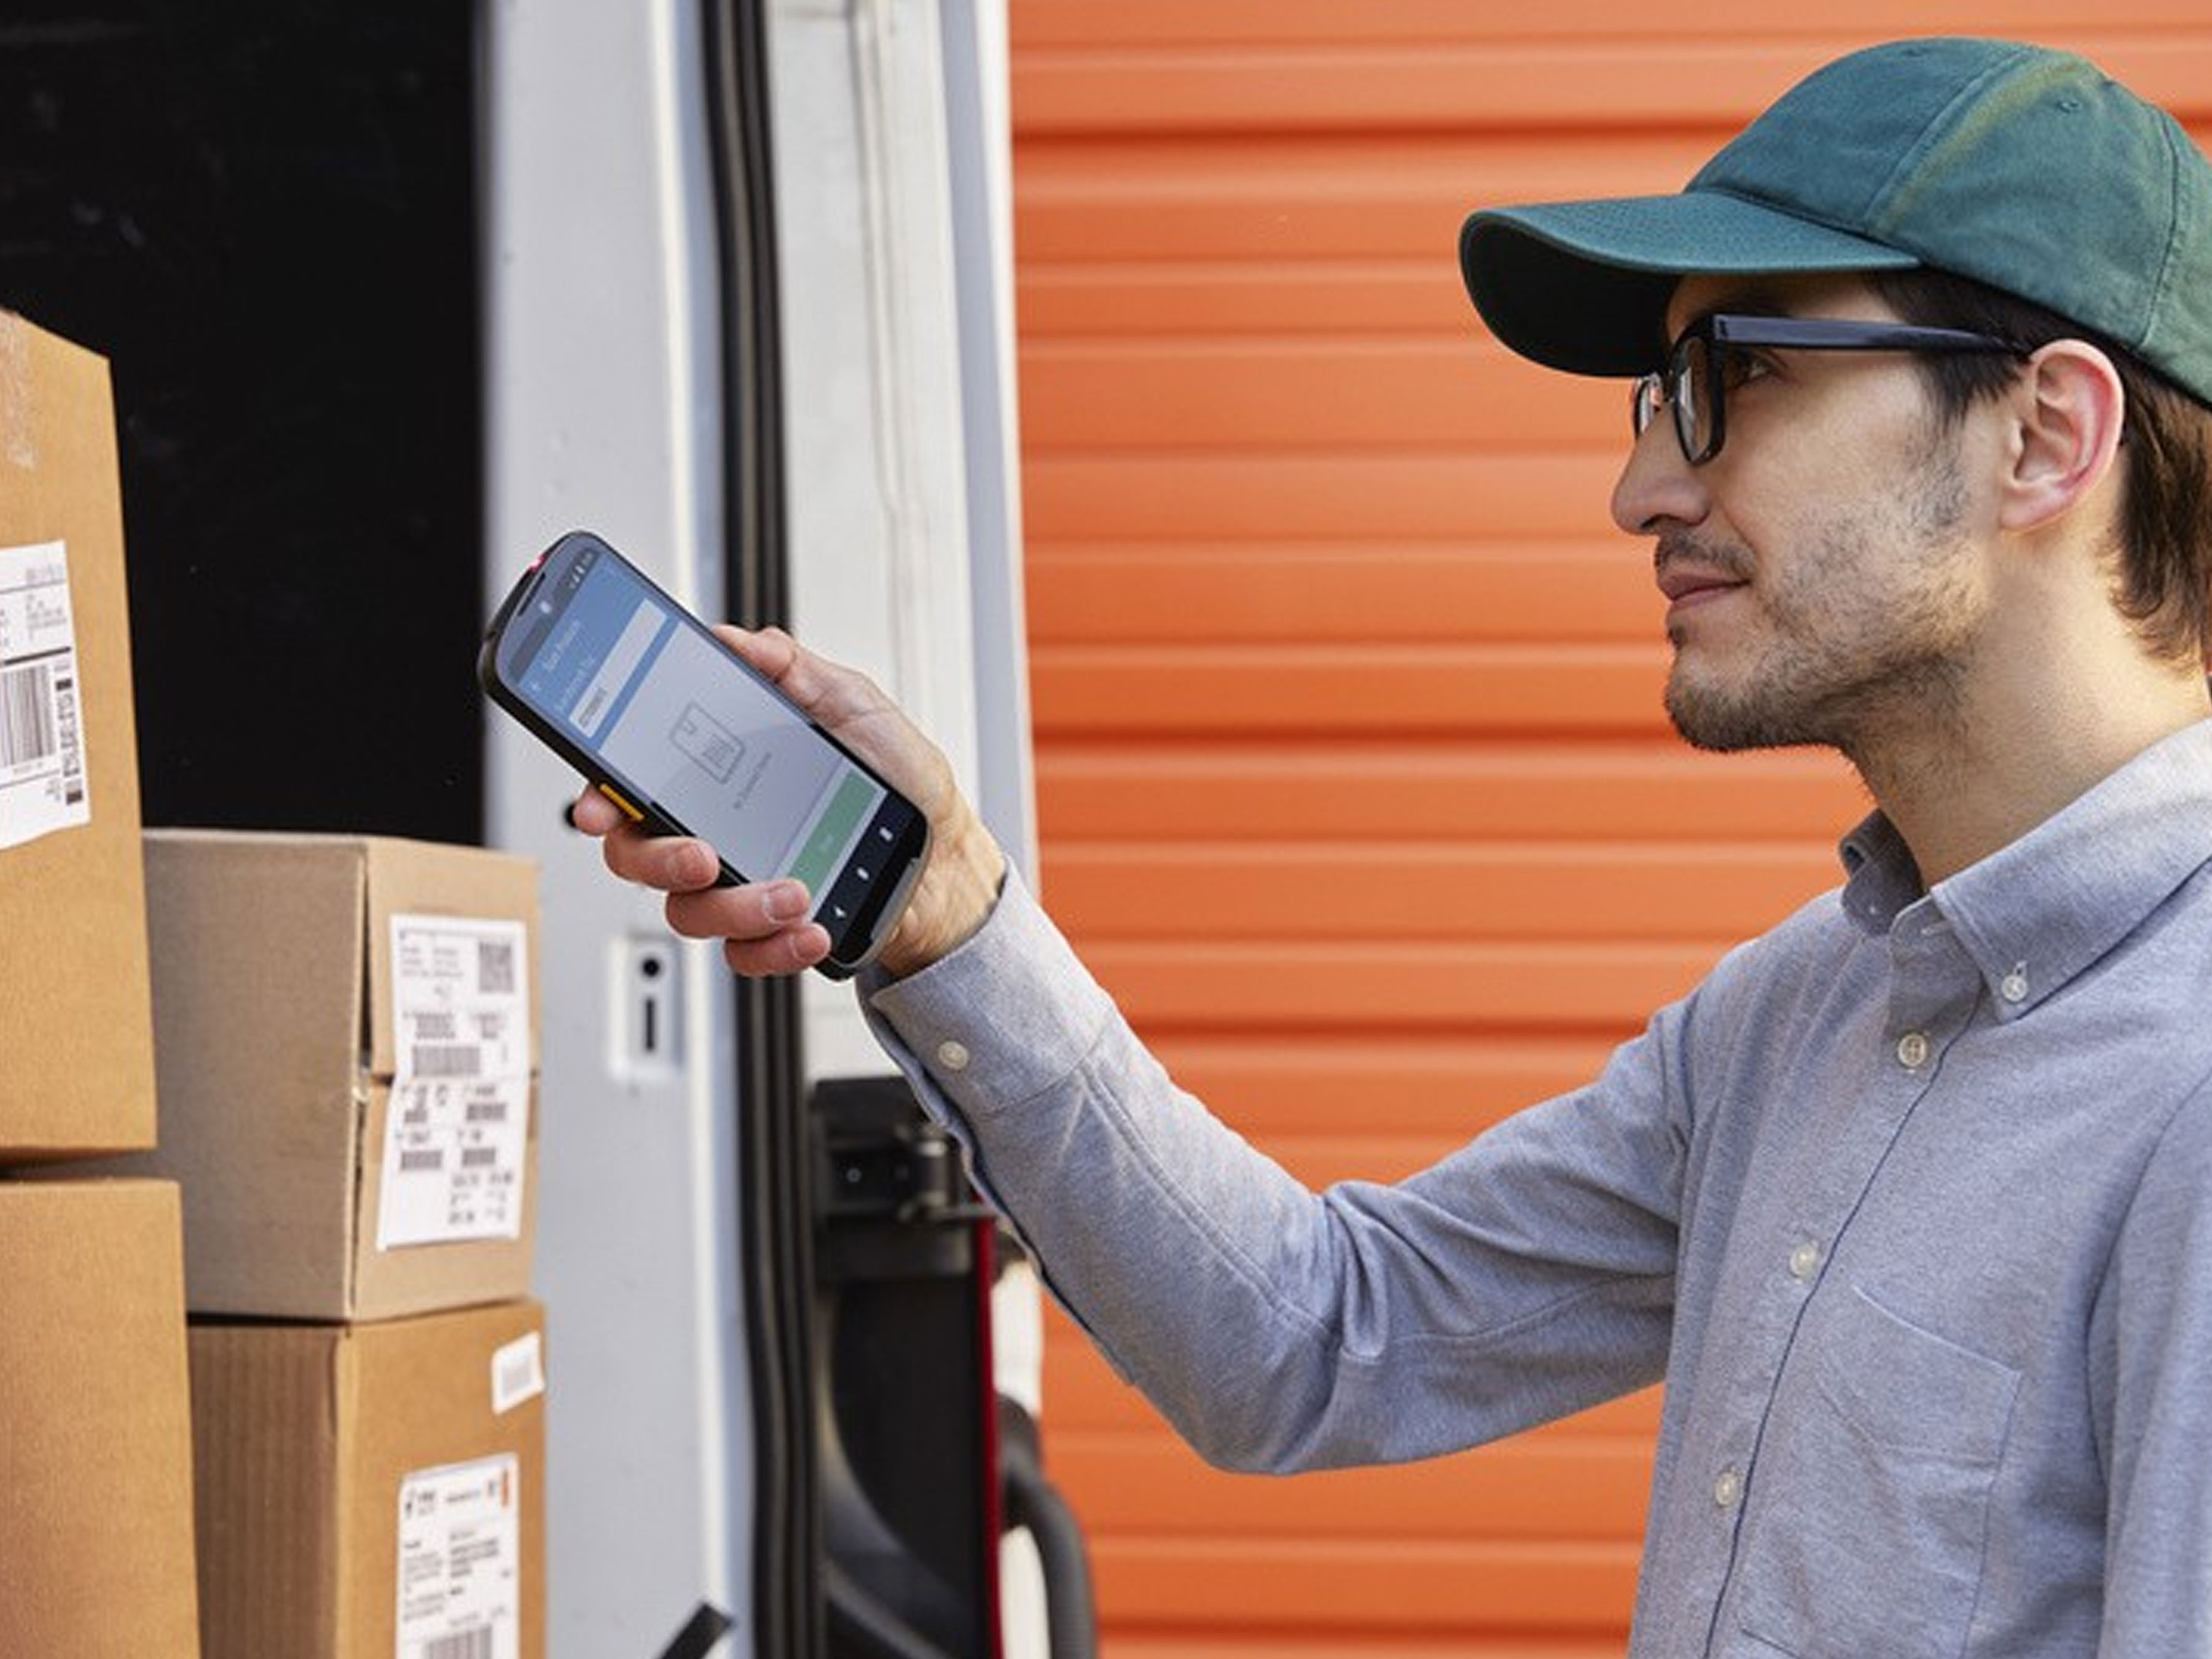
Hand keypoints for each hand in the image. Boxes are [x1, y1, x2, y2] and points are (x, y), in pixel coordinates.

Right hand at [571, 625, 1004, 978]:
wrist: (949, 851)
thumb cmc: (898, 777)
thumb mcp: (851, 703)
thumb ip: (790, 669)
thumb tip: (735, 639)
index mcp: (718, 776)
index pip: (634, 786)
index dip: (600, 797)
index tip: (600, 805)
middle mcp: (717, 833)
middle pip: (638, 857)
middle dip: (659, 860)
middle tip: (702, 853)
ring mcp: (740, 886)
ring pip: (690, 912)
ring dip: (737, 907)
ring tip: (796, 891)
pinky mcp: (771, 932)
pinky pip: (743, 955)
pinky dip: (773, 947)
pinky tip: (810, 927)